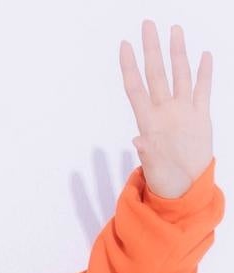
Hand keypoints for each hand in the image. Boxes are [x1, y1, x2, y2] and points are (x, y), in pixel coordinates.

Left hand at [119, 19, 213, 197]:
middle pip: (157, 73)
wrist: (185, 190)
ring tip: (175, 31)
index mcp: (150, 122)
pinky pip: (203, 90)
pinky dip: (204, 74)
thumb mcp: (154, 170)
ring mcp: (183, 112)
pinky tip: (205, 56)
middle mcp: (165, 112)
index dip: (130, 66)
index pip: (136, 88)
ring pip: (180, 75)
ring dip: (178, 53)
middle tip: (148, 24)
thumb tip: (137, 141)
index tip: (124, 45)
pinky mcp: (200, 117)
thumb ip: (148, 154)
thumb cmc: (165, 183)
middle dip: (152, 49)